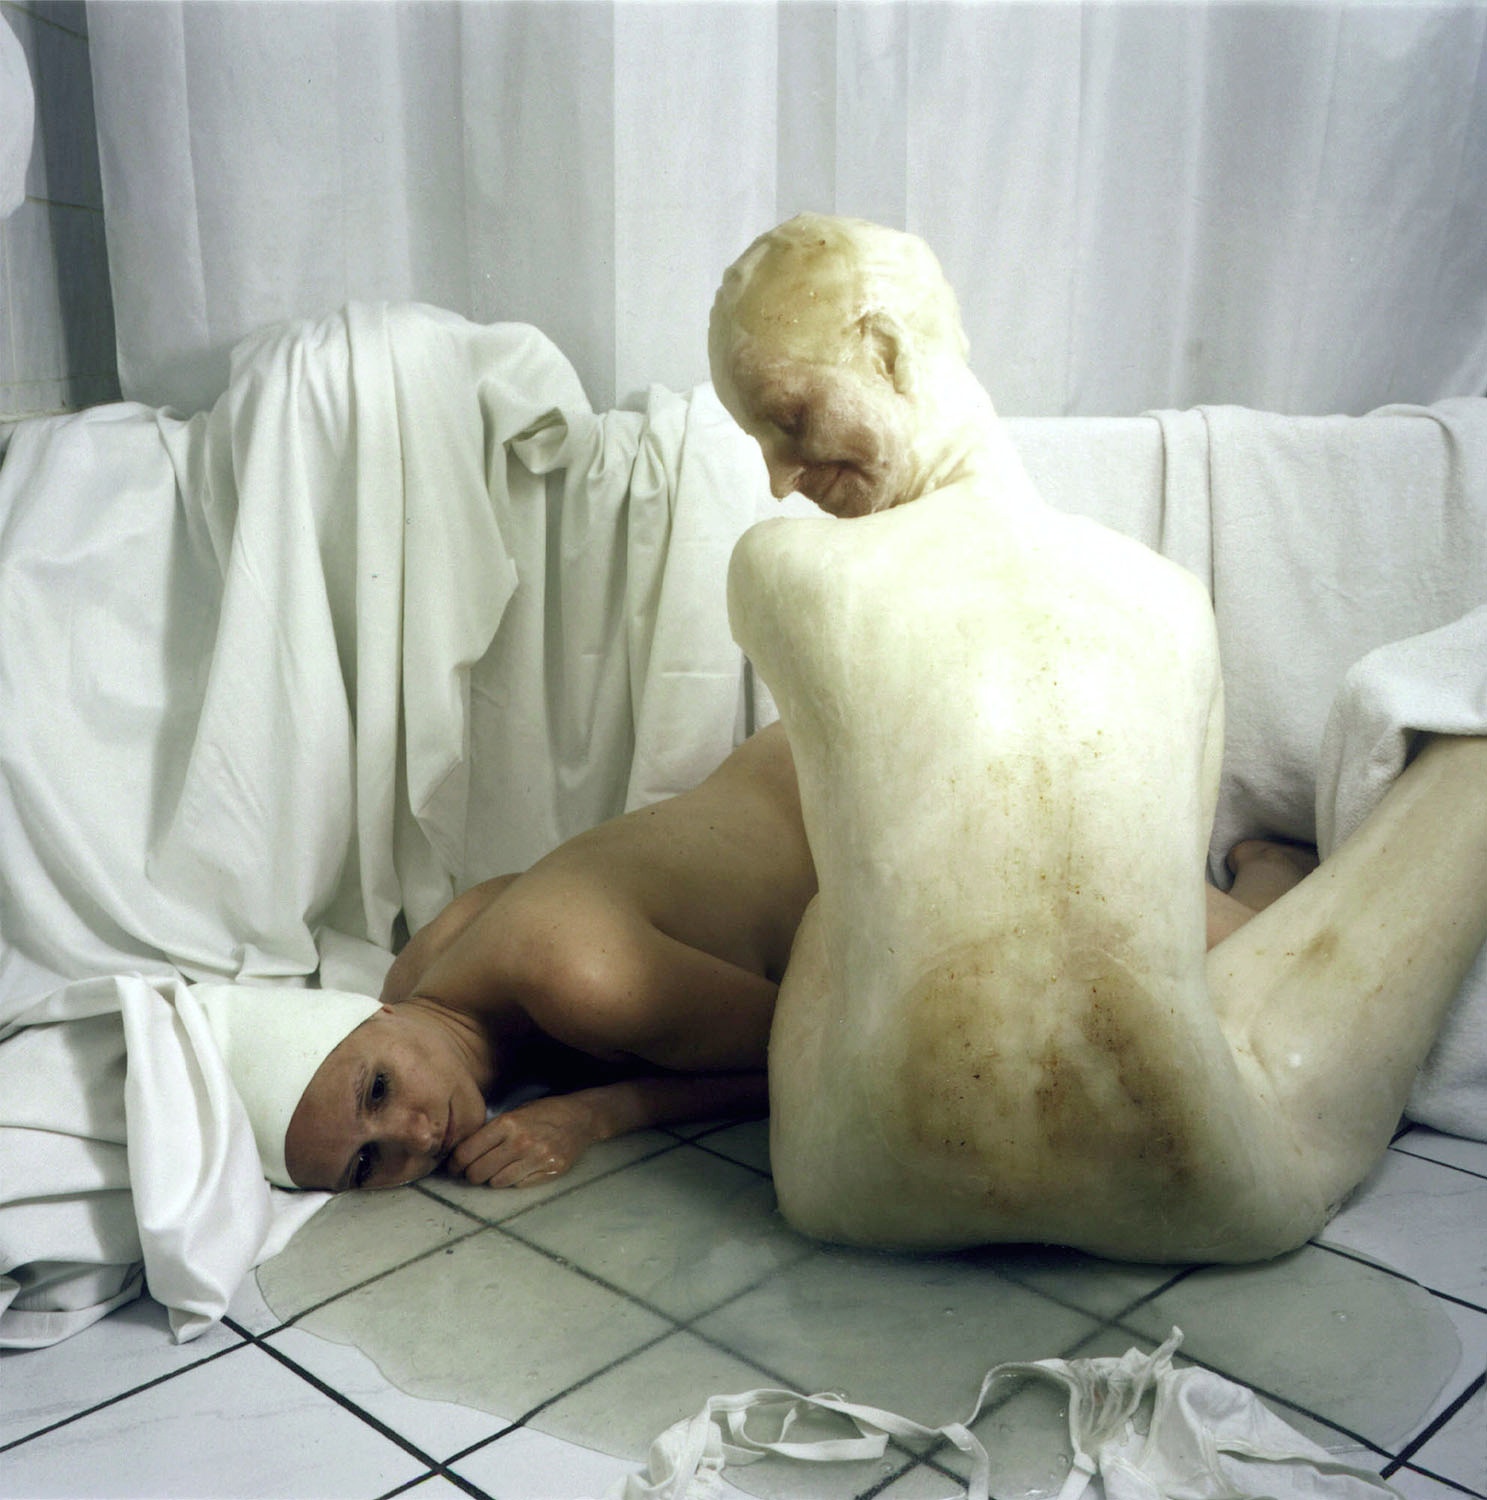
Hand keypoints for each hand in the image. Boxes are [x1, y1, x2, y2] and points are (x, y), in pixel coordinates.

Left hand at [445, 1095, 599, 1187]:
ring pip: (495, 1183)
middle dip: (470, 1175)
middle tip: (472, 1172)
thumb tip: (461, 1154)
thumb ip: (491, 1132)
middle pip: (477, 1172)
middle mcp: (520, 1141)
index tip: (454, 1167)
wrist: (580, 1117)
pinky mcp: (549, 1171)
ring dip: (492, 1179)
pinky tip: (516, 1171)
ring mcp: (536, 1158)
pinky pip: (517, 1186)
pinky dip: (512, 1181)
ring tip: (496, 1170)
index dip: (455, 1164)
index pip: (467, 1152)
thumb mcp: (515, 1113)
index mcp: (506, 1123)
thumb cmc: (543, 1113)